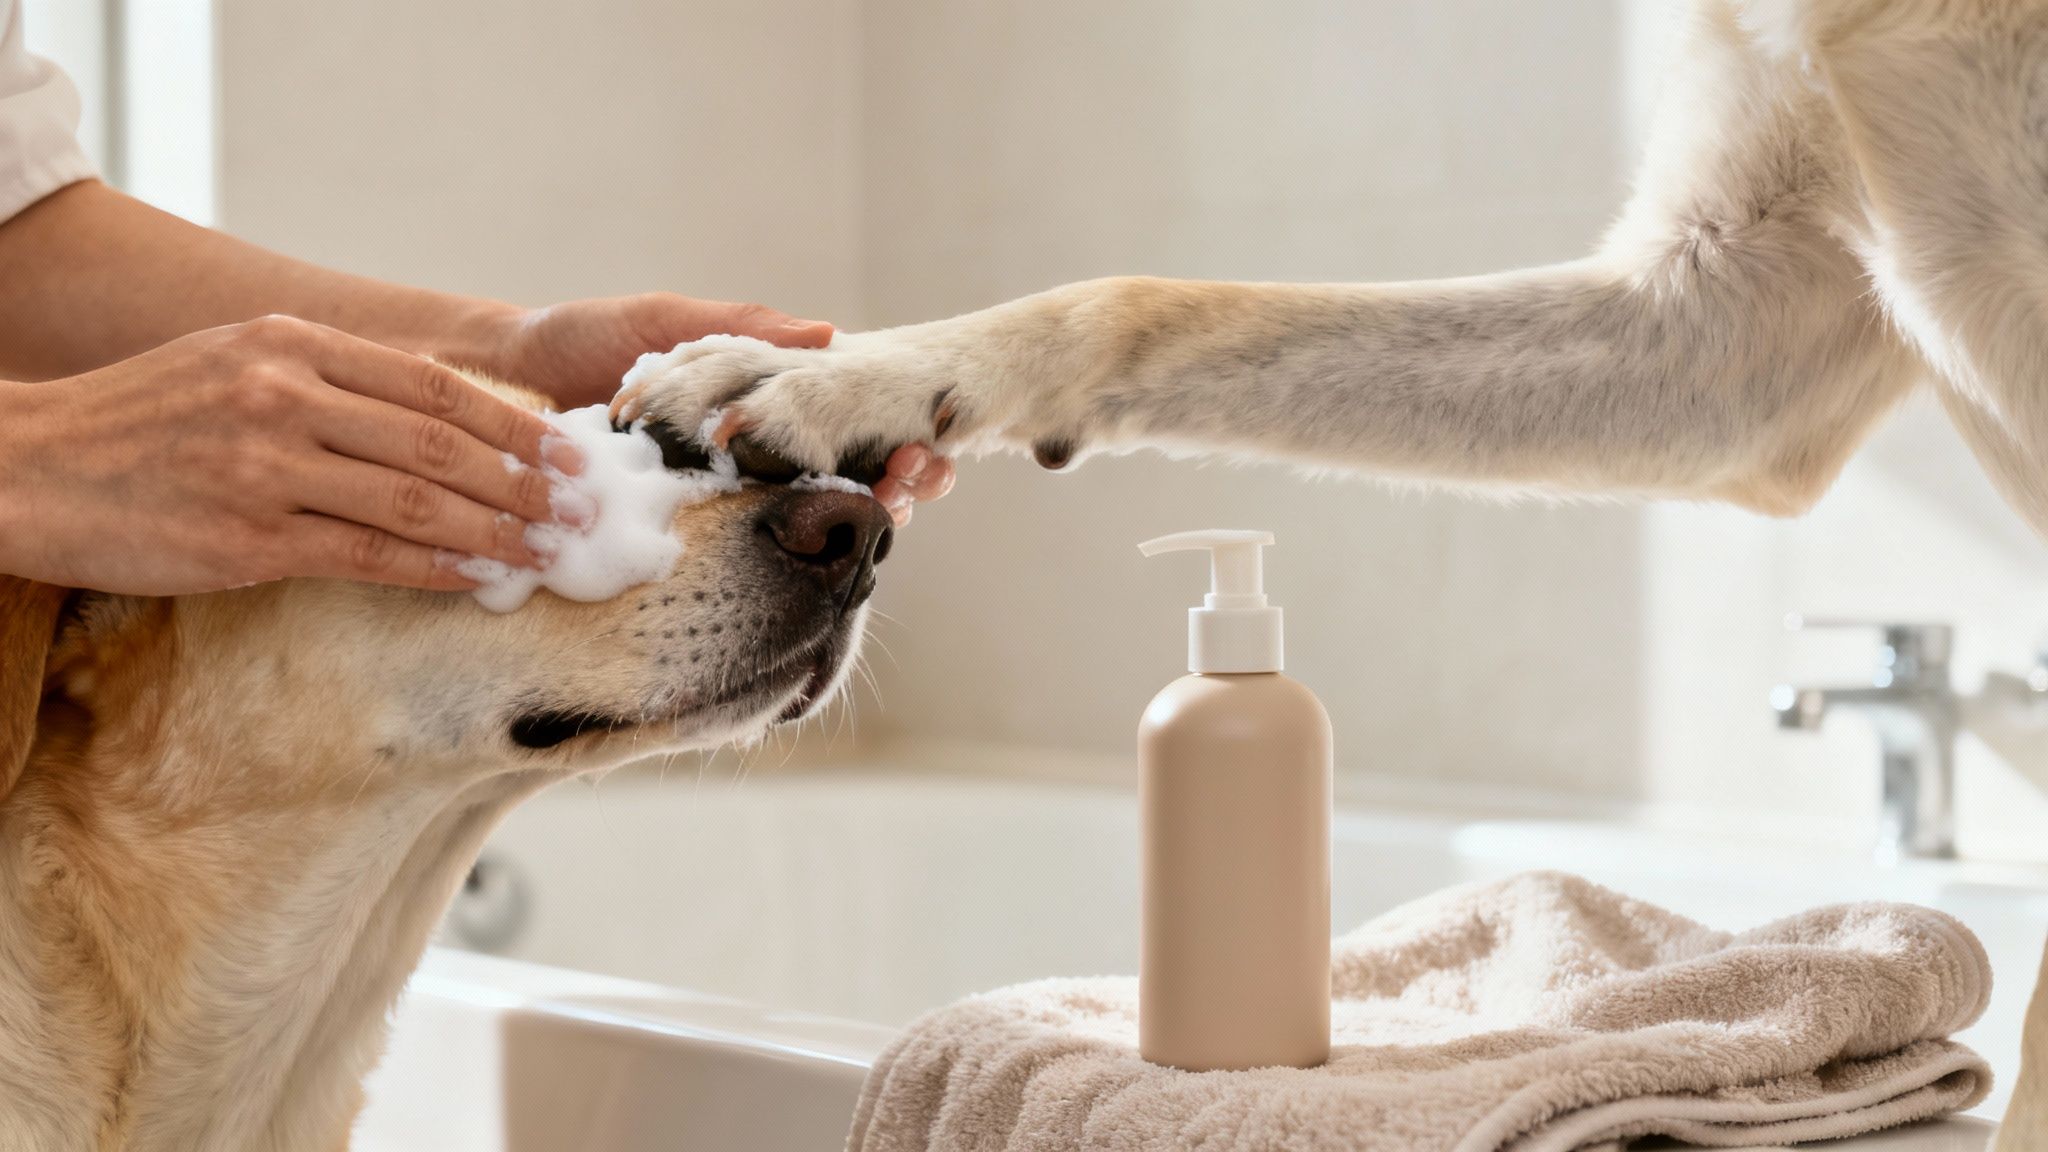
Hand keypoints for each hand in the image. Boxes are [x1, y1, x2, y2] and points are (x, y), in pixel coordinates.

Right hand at [0, 315, 583, 594]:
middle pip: (442, 442)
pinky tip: (480, 577)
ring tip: (547, 550)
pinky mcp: (249, 537)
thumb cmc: (146, 420)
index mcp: (292, 344)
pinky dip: (437, 566)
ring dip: (496, 531)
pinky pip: (369, 553)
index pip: (435, 385)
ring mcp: (268, 466)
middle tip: (579, 511)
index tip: (568, 454)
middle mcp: (287, 395)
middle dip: (525, 482)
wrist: (32, 466)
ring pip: (417, 500)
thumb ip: (332, 382)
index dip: (514, 424)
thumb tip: (442, 421)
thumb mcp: (239, 364)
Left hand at [460, 293, 954, 525]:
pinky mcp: (671, 538)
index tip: (929, 447)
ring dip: (861, 514)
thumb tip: (828, 332)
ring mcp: (714, 505)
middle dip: (893, 481)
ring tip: (898, 510)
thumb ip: (745, 327)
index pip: (846, 429)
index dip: (893, 442)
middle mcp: (747, 460)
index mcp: (756, 405)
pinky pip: (735, 552)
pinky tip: (829, 550)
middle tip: (924, 478)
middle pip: (843, 479)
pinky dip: (786, 551)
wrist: (500, 377)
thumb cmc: (583, 338)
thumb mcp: (666, 318)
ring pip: (807, 518)